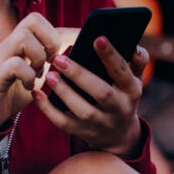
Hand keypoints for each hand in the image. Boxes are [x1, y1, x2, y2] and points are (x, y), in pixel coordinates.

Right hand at [0, 13, 62, 130]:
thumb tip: (78, 50)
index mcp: (20, 42)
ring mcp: (0, 58)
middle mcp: (9, 45)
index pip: (38, 19)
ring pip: (22, 36)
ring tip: (39, 75)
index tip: (58, 57)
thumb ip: (55, 60)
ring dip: (39, 57)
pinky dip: (28, 76)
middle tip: (51, 61)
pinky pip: (14, 64)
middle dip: (50, 40)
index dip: (55, 34)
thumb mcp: (40, 73)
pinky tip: (29, 87)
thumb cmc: (16, 91)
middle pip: (32, 19)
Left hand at [33, 37, 147, 156]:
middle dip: (80, 75)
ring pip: (83, 110)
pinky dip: (48, 110)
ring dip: (64, 92)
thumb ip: (137, 62)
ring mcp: (101, 123)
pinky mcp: (83, 133)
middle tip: (58, 58)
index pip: (122, 72)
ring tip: (49, 74)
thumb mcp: (134, 80)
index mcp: (131, 91)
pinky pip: (64, 123)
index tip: (97, 38)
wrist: (119, 135)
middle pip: (101, 93)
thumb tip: (134, 47)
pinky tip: (36, 93)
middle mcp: (119, 109)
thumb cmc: (123, 96)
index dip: (111, 56)